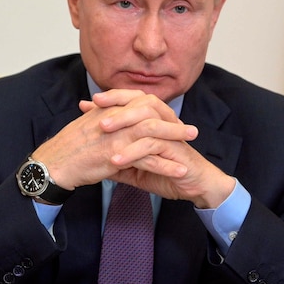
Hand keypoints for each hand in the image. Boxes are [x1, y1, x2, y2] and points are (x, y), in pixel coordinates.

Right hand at [31, 89, 196, 188]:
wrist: (52, 164)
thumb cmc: (66, 149)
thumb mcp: (86, 127)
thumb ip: (103, 120)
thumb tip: (116, 123)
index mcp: (107, 110)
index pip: (140, 104)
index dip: (159, 112)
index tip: (173, 120)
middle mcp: (113, 118)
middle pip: (151, 114)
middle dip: (174, 122)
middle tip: (192, 130)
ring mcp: (115, 135)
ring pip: (153, 132)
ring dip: (175, 138)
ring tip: (192, 145)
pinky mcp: (116, 154)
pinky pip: (147, 158)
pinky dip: (166, 165)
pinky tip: (179, 170)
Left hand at [86, 90, 235, 208]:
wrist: (195, 186)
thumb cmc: (167, 172)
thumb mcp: (136, 166)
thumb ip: (117, 158)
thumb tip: (92, 156)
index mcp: (155, 121)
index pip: (133, 99)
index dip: (113, 97)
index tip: (88, 102)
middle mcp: (164, 123)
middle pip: (141, 102)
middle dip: (116, 103)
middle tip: (94, 109)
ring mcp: (170, 135)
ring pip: (146, 121)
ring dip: (123, 124)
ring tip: (102, 130)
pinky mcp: (175, 150)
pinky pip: (152, 146)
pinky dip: (132, 152)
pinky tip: (115, 160)